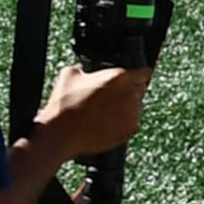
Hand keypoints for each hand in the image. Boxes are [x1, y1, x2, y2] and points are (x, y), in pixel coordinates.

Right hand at [28, 62, 150, 162]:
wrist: (60, 135)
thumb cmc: (63, 105)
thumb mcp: (68, 76)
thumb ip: (81, 68)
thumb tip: (82, 68)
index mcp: (120, 77)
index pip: (143, 72)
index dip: (137, 75)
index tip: (132, 78)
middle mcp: (131, 94)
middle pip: (140, 90)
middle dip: (129, 92)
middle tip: (111, 98)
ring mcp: (133, 113)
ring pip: (137, 107)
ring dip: (127, 108)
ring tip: (106, 113)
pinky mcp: (130, 130)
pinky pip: (132, 123)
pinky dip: (123, 123)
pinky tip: (106, 124)